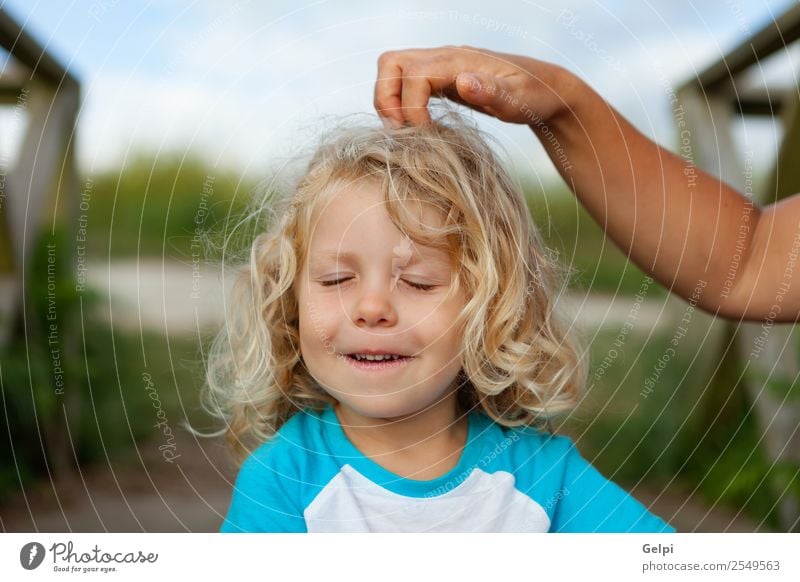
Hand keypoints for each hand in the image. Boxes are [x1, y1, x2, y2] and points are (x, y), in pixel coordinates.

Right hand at [374, 45, 577, 127]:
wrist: (544, 89)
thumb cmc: (534, 96)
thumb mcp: (519, 100)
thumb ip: (492, 91)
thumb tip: (463, 82)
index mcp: (459, 61)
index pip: (414, 76)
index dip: (411, 108)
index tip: (426, 136)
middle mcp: (443, 58)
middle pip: (390, 64)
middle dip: (387, 99)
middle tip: (402, 133)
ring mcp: (439, 67)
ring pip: (392, 72)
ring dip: (389, 102)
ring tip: (407, 133)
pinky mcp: (439, 79)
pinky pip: (404, 84)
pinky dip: (401, 105)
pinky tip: (420, 129)